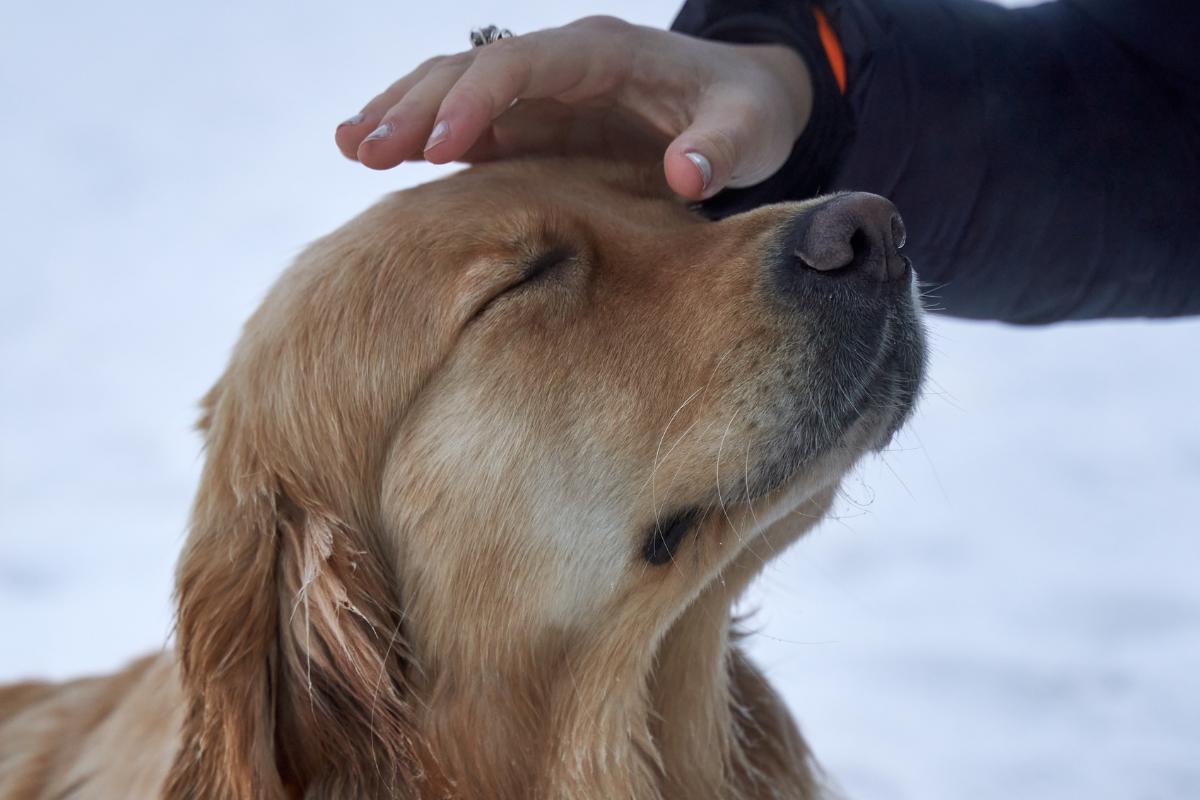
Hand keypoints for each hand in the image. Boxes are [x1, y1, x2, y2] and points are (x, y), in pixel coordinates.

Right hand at [334, 16, 812, 199]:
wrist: (744, 103)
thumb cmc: (748, 111)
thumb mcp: (751, 128)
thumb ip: (721, 147)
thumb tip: (685, 173)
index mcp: (603, 54)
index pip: (523, 65)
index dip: (478, 100)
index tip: (442, 147)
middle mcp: (561, 64)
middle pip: (472, 70)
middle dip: (417, 105)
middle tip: (364, 150)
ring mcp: (543, 93)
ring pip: (457, 90)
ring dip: (404, 114)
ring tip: (350, 148)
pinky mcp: (536, 123)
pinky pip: (469, 123)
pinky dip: (424, 137)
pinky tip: (379, 156)